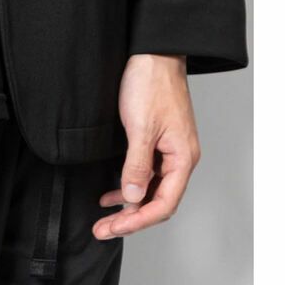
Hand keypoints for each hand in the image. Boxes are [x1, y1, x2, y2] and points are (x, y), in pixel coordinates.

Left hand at [94, 53, 201, 239]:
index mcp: (182, 157)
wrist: (153, 54)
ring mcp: (168, 152)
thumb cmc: (151, 84)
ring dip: (127, 207)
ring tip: (104, 219)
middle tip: (102, 230)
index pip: (164, 204)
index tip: (113, 229)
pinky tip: (111, 195)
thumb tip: (133, 197)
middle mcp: (179, 158)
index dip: (138, 221)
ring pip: (150, 191)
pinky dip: (128, 188)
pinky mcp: (156, 144)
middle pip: (157, 202)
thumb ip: (136, 164)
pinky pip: (145, 176)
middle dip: (130, 220)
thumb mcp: (140, 128)